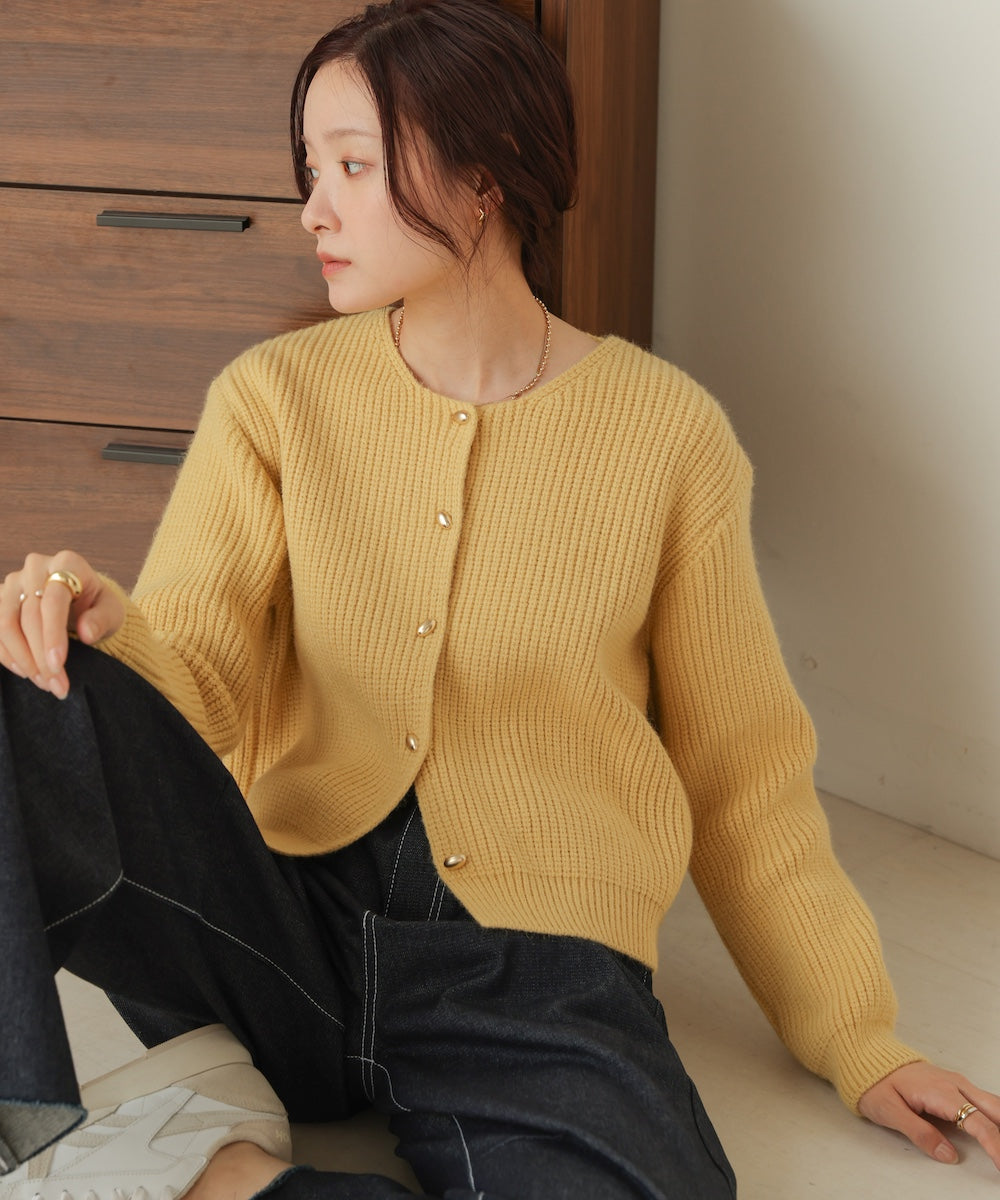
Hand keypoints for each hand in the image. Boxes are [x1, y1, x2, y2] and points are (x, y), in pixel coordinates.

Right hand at [0, 551, 123, 698]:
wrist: (82, 603)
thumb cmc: (98, 606)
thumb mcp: (111, 612)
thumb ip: (102, 620)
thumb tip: (87, 633)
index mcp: (67, 563)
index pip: (53, 601)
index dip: (53, 634)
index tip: (58, 664)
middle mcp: (35, 567)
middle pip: (29, 615)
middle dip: (41, 655)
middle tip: (56, 684)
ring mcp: (13, 582)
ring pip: (6, 623)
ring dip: (23, 658)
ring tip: (44, 682)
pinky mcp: (0, 599)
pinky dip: (7, 654)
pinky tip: (25, 672)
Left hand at [859, 1061, 999, 1169]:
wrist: (868, 1056)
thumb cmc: (876, 1082)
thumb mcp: (890, 1111)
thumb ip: (920, 1133)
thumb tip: (947, 1154)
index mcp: (941, 1092)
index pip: (979, 1123)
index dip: (996, 1147)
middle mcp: (954, 1084)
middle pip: (994, 1110)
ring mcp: (956, 1083)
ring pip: (993, 1104)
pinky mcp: (954, 1086)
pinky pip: (983, 1101)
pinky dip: (995, 1118)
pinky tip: (996, 1131)